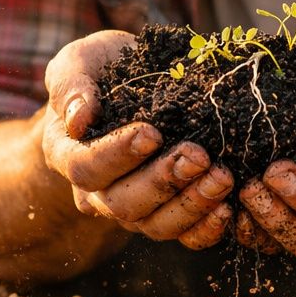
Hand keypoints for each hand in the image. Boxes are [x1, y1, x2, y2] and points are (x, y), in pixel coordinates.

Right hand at [40, 31, 234, 249]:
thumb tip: (79, 119)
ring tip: (222, 178)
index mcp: (68, 154)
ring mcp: (133, 207)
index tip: (152, 133)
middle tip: (199, 156)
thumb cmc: (105, 68)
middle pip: (123, 203)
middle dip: (163, 181)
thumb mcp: (82, 60)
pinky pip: (183, 236)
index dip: (118, 155)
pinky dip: (205, 229)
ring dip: (191, 205)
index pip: (86, 167)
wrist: (137, 82)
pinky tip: (227, 208)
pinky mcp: (166, 213)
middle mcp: (96, 192)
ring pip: (155, 225)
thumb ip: (72, 85)